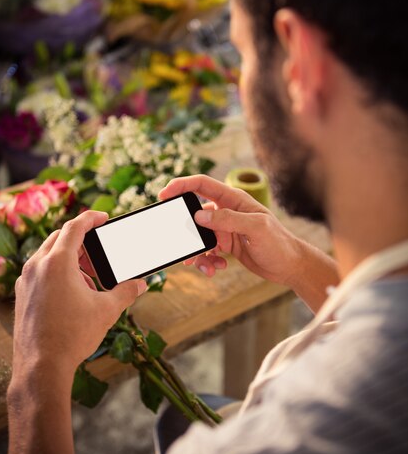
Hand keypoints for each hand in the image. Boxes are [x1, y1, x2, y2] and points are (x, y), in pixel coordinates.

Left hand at [13, 210, 146, 379]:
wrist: (41, 366)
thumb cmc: (72, 336)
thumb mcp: (106, 311)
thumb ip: (126, 292)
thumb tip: (141, 284)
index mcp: (58, 262)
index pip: (74, 227)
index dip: (91, 218)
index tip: (102, 218)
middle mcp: (37, 266)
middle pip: (59, 238)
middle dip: (81, 242)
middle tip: (99, 254)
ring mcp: (26, 280)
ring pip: (48, 255)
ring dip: (69, 259)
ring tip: (88, 279)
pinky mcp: (22, 294)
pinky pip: (40, 272)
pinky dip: (57, 273)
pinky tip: (72, 294)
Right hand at [159, 175, 300, 285]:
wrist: (290, 266)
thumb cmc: (279, 243)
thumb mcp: (256, 228)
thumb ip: (228, 220)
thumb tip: (199, 216)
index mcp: (234, 199)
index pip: (202, 185)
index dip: (181, 186)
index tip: (164, 194)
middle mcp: (227, 211)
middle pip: (195, 214)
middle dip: (186, 230)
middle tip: (183, 246)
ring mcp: (225, 229)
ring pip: (199, 236)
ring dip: (198, 252)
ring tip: (205, 265)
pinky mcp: (226, 245)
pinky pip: (207, 251)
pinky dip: (207, 261)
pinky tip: (217, 268)